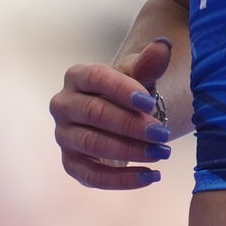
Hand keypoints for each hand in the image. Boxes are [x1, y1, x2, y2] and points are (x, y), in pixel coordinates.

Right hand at [50, 36, 173, 188]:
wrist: (118, 114)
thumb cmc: (128, 90)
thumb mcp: (140, 75)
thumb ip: (150, 63)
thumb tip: (162, 46)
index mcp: (77, 76)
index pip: (97, 78)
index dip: (123, 90)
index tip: (150, 102)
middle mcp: (63, 104)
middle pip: (95, 113)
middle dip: (131, 125)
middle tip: (162, 134)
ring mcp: (64, 135)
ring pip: (92, 144)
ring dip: (129, 151)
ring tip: (161, 153)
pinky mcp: (70, 162)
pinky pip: (91, 175)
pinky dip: (121, 179)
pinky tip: (150, 176)